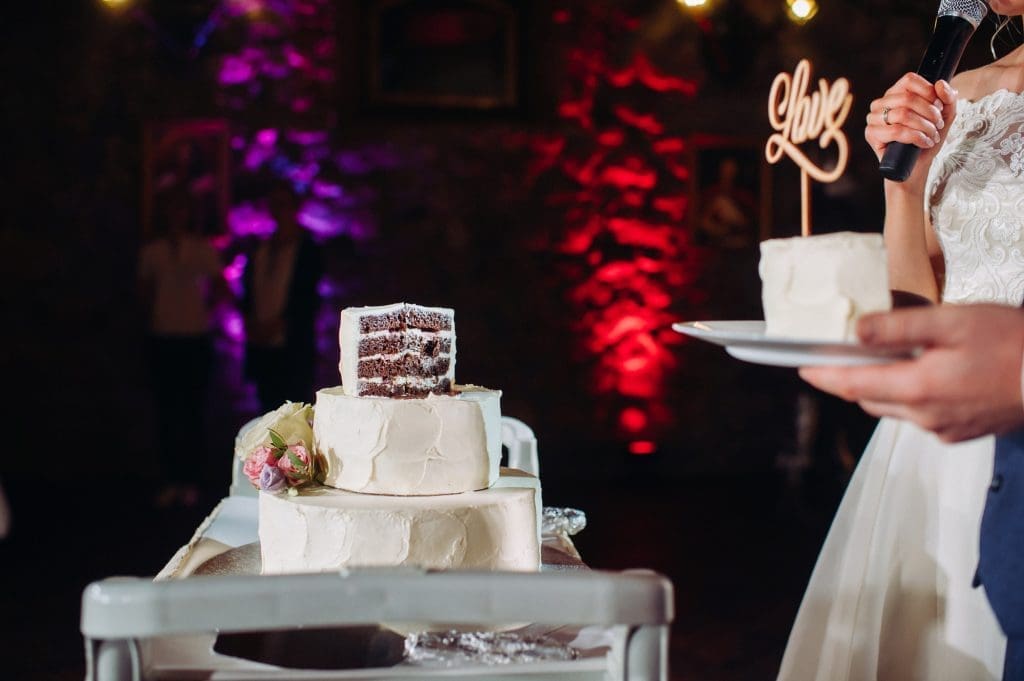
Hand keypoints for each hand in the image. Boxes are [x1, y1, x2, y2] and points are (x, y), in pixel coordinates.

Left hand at [799, 305, 1023, 442]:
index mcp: (917, 389)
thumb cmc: (1013, 344)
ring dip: (883, 387)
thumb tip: (856, 332)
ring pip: (894, 408)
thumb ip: (898, 327)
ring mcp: (943, 429)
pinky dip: (912, 396)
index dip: (823, 375)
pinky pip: (921, 415)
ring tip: (887, 359)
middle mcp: (924, 416)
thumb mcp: (952, 322)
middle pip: (869, 399)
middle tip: (842, 356)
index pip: (852, 386)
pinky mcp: (961, 432)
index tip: (803, 367)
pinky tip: (927, 373)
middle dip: (852, 379)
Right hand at [865, 74, 957, 187]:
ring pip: (902, 114)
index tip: (939, 106)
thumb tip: (940, 84)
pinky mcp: (871, 134)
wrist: (916, 167)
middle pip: (908, 98)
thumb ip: (948, 98)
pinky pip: (896, 131)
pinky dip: (916, 137)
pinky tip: (924, 143)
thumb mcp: (945, 117)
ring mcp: (873, 119)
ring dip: (924, 126)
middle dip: (930, 113)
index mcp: (895, 94)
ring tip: (932, 136)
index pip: (909, 80)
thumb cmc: (927, 140)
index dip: (928, 91)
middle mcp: (881, 104)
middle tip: (938, 125)